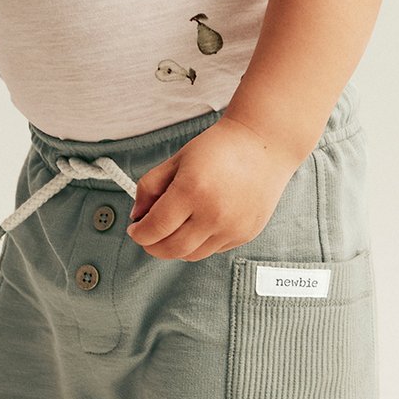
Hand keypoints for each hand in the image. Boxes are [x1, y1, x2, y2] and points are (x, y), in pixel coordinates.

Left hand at [124, 117, 300, 261]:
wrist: (263, 143)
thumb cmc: (219, 148)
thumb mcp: (177, 160)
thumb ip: (150, 187)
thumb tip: (137, 216)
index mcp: (191, 190)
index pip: (155, 228)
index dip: (139, 233)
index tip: (135, 229)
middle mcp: (213, 213)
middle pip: (171, 250)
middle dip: (153, 246)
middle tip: (148, 236)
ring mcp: (232, 227)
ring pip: (192, 255)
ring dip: (175, 248)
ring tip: (173, 229)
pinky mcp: (246, 234)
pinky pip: (213, 250)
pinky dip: (198, 243)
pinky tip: (198, 224)